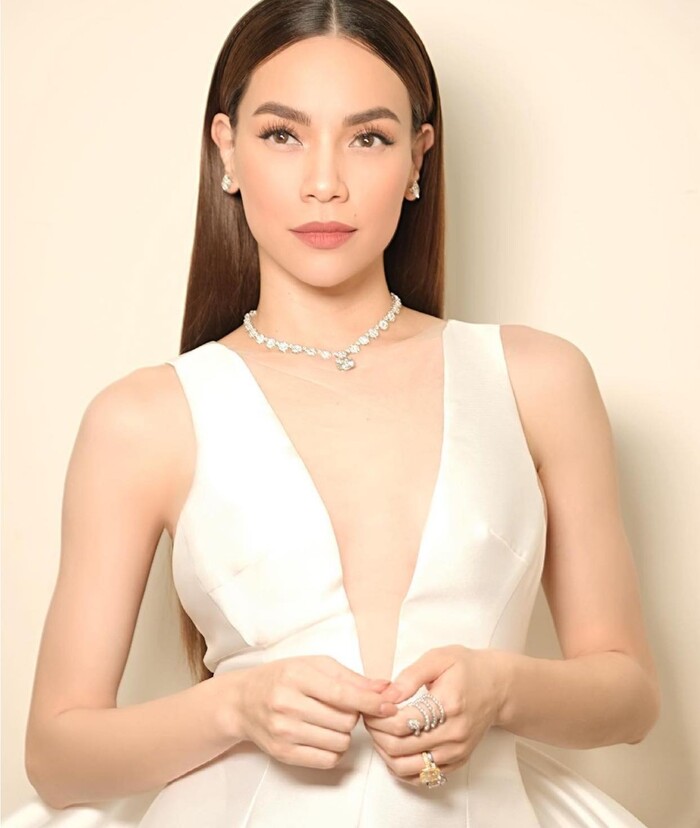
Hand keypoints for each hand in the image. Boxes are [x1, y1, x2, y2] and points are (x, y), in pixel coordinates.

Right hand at [227, 655, 398, 768]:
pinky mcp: (283, 753)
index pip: (342, 694)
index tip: (388, 706)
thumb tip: (385, 688)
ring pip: (339, 741)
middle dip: (353, 714)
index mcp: (297, 676)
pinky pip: (327, 759)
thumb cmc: (283, 677)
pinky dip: (335, 749)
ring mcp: (283, 731)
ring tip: (331, 720)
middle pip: (345, 720)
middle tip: (342, 707)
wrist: (243, 701)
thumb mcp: (314, 665)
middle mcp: (287, 704)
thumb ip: (350, 677)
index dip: (370, 701)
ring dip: (344, 733)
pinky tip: (326, 735)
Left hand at [361, 645, 506, 785]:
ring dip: (384, 753)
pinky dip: (401, 766)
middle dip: (376, 734)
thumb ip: (410, 676)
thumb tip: (386, 695)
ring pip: (406, 768)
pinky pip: (422, 776)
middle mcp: (453, 734)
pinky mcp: (457, 762)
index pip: (401, 724)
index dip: (377, 717)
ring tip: (379, 733)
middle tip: (369, 718)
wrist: (498, 687)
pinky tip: (394, 747)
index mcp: (448, 705)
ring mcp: (456, 752)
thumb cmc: (467, 668)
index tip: (370, 706)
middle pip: (400, 748)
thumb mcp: (438, 658)